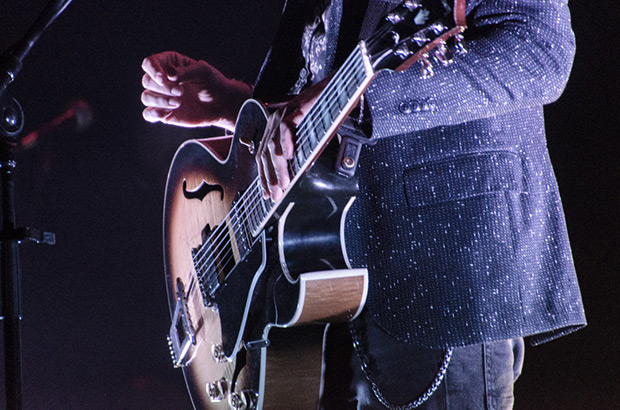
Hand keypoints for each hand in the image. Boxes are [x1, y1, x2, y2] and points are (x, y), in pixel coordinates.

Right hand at [141, 51, 251, 130]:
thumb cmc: (213, 84)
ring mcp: (162, 96)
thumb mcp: (204, 72)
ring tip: (179, 103)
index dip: (152, 70)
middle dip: (163, 88)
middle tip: (181, 92)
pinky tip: (167, 113)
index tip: (163, 79)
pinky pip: (148, 114)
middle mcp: (163, 80)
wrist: (221, 105)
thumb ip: (186, 71)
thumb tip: (169, 75)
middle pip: (147, 81)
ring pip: (146, 97)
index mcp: (169, 64)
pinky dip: (154, 113)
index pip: (150, 62)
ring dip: (160, 100)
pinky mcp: (164, 113)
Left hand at [256, 81, 325, 200]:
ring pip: (273, 145)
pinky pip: (285, 128)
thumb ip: (302, 156)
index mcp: (275, 130)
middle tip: (274, 195)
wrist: (339, 92)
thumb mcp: (311, 140)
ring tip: (283, 184)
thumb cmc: (326, 116)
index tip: (265, 194)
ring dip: (278, 167)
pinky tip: (290, 157)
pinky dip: (286, 143)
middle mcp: (274, 122)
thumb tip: (296, 176)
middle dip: (269, 178)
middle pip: (265, 154)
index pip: (263, 156)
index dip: (264, 177)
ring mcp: (283, 115)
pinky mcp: (295, 109)